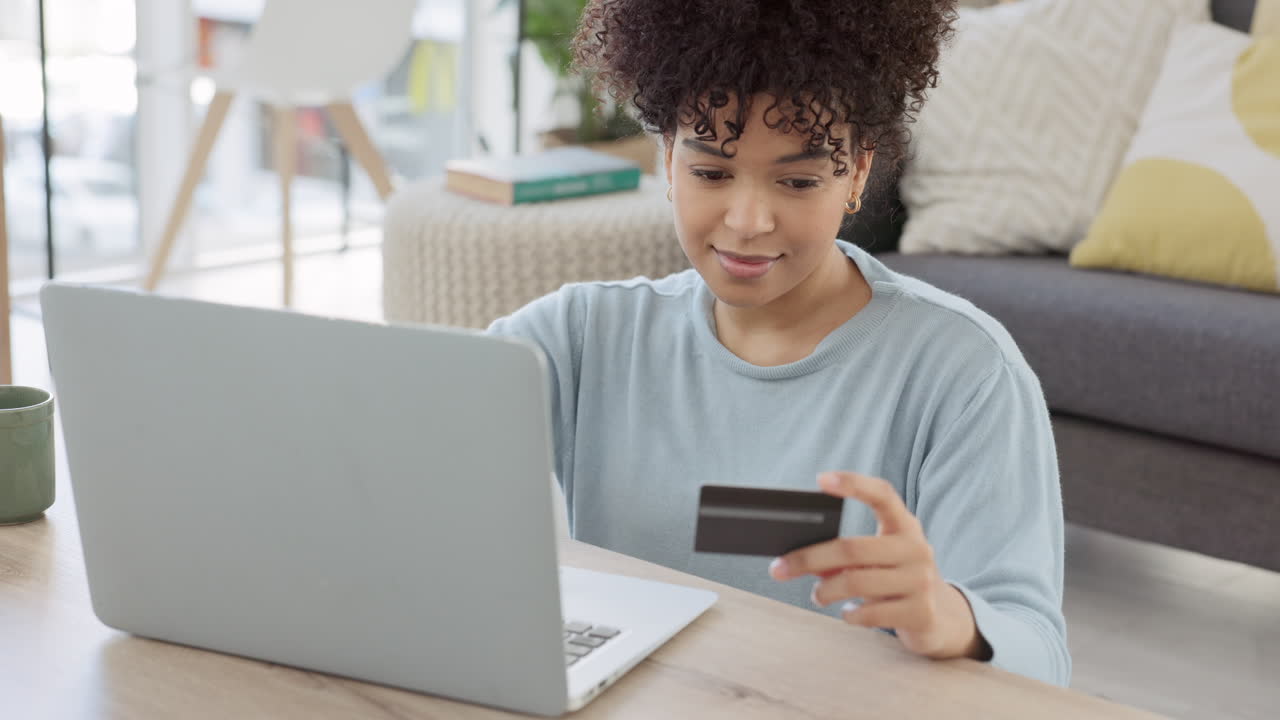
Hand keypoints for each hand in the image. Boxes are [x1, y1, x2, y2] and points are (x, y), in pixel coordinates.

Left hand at [768, 472, 988, 660]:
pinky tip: (846, 613)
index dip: (854, 484)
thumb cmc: (896, 579)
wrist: (942, 618)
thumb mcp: (878, 560)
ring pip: (856, 582)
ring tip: (817, 595)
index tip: (821, 479)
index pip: (883, 495)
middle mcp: (916, 548)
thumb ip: (846, 555)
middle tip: (779, 569)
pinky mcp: (920, 612)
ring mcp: (921, 581)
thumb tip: (800, 559)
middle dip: (808, 559)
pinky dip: (849, 614)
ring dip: (825, 591)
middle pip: (852, 548)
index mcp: (906, 525)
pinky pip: (870, 613)